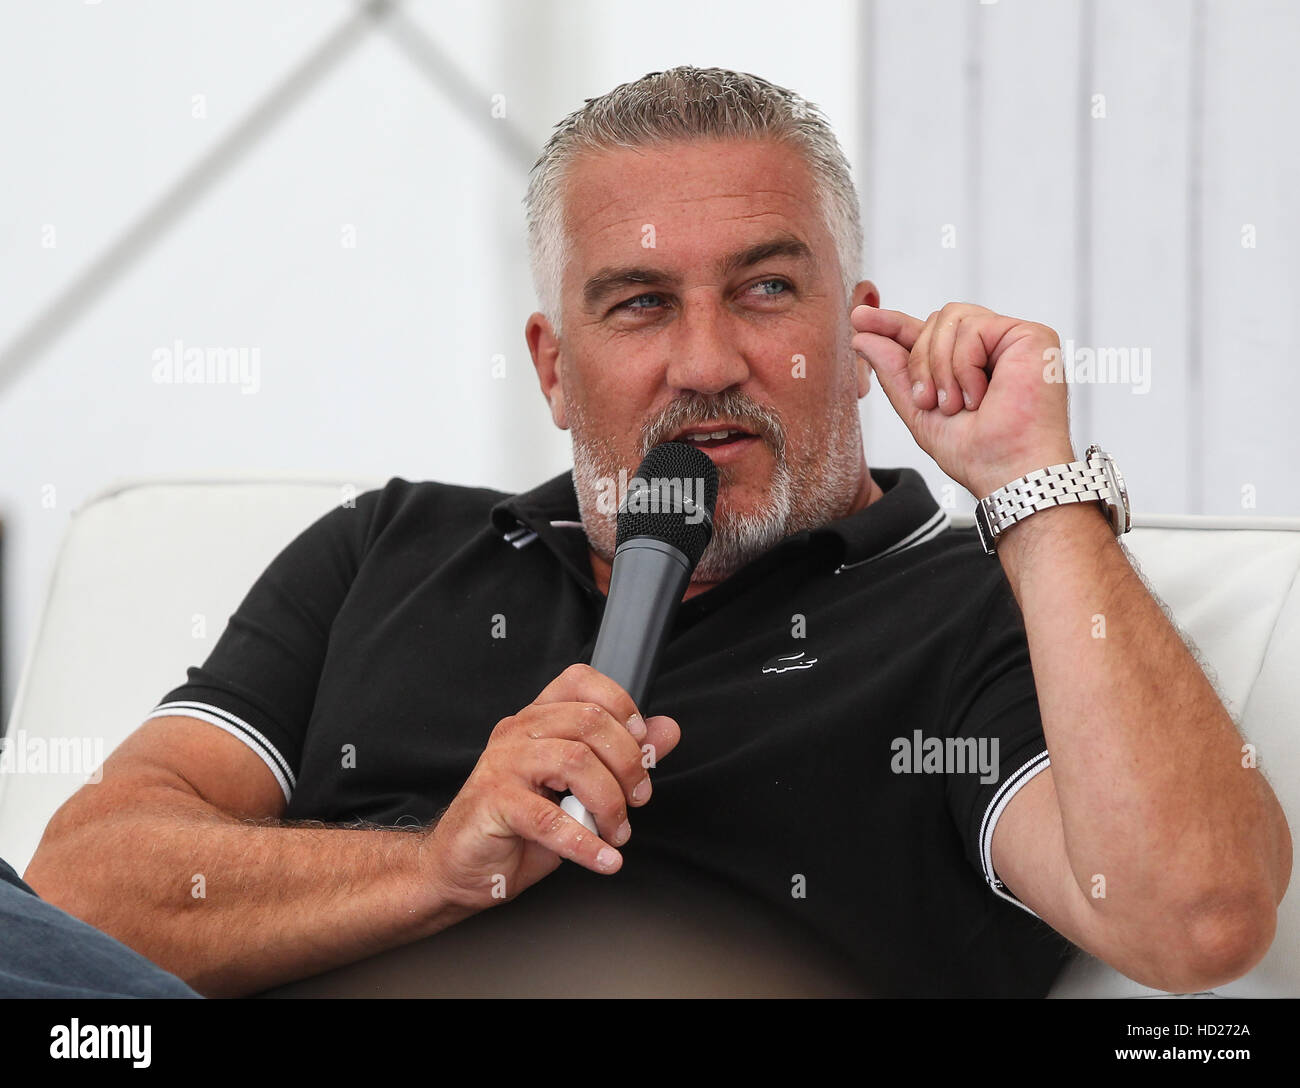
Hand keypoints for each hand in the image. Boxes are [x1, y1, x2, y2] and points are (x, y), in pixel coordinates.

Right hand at [420, 664, 679, 913]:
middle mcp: (519, 732)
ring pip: (575, 761)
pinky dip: (586, 843)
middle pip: (590, 722)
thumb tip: (666, 731)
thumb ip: (623, 757)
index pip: (581, 680)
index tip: (642, 742)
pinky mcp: (494, 801)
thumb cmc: (519, 827)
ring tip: (616, 832)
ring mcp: (504, 763)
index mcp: (538, 720)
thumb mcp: (580, 790)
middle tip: (637, 801)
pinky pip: (550, 818)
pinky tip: (603, 858)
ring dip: (610, 803)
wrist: (463, 867)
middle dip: (628, 764)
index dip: (620, 704)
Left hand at [851, 302, 1075, 497]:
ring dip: (940, 368)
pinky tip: (979, 396)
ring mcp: (1013, 338)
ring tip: (957, 406)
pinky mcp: (1031, 334)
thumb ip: (894, 370)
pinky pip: (973, 326)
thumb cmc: (975, 453)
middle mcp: (993, 347)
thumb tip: (861, 334)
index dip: (892, 323)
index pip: (927, 332)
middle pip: (934, 321)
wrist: (1009, 473)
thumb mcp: (918, 410)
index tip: (859, 318)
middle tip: (930, 403)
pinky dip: (964, 366)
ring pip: (949, 318)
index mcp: (970, 363)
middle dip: (919, 362)